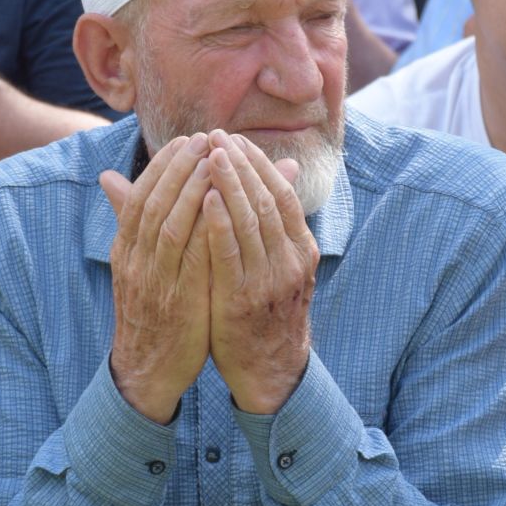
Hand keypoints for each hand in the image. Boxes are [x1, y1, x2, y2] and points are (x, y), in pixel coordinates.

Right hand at [100, 133, 217, 423]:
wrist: (146, 369)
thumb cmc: (149, 310)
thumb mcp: (134, 263)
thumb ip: (130, 220)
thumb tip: (109, 175)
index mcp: (124, 249)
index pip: (140, 195)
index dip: (163, 165)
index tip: (187, 139)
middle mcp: (135, 261)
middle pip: (153, 203)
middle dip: (179, 167)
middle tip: (204, 138)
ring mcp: (154, 282)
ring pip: (170, 225)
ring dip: (192, 190)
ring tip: (215, 162)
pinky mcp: (177, 302)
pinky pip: (191, 259)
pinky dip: (206, 230)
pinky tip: (225, 209)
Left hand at [201, 131, 316, 414]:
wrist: (271, 370)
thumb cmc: (266, 311)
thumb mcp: (279, 266)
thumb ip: (274, 224)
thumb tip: (282, 173)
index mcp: (300, 249)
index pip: (282, 194)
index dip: (259, 164)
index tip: (234, 139)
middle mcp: (291, 261)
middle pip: (267, 200)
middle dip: (241, 165)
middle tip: (217, 135)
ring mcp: (270, 281)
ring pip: (252, 221)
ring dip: (229, 183)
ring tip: (209, 154)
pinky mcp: (244, 300)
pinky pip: (231, 253)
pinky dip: (220, 222)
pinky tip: (206, 198)